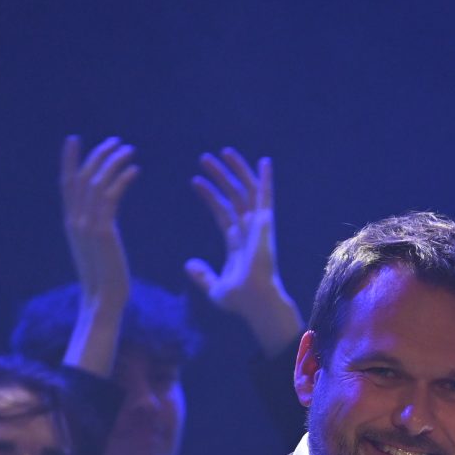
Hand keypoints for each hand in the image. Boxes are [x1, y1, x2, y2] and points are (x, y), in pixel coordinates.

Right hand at [59, 135, 137, 310]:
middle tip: (115, 141)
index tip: (73, 139)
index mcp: (71, 222)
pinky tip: (135, 170)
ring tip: (129, 150)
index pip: (66, 183)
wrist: (103, 300)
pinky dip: (122, 179)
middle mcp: (75, 220)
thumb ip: (96, 230)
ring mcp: (87, 225)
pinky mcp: (103, 231)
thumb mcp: (96, 249)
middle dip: (97, 155)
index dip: (69, 160)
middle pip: (81, 176)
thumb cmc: (105, 280)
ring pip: (96, 182)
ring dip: (113, 162)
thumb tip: (103, 221)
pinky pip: (112, 197)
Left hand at [185, 149, 302, 356]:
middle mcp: (249, 231)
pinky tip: (264, 161)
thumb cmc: (241, 301)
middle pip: (234, 196)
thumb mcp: (215, 288)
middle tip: (205, 157)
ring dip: (235, 170)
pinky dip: (266, 179)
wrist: (256, 302)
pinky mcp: (265, 224)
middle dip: (221, 176)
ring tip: (222, 151)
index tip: (196, 180)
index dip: (210, 195)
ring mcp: (258, 226)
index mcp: (238, 243)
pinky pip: (265, 197)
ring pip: (246, 191)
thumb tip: (188, 264)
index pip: (222, 212)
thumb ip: (203, 276)